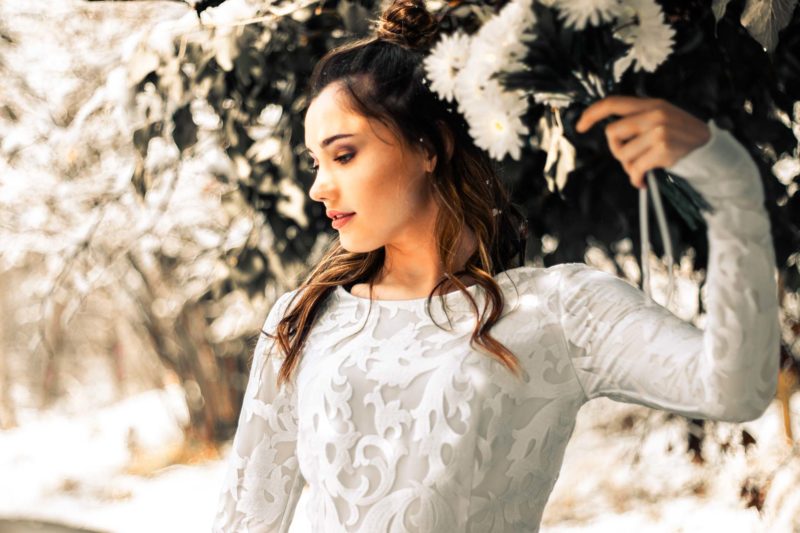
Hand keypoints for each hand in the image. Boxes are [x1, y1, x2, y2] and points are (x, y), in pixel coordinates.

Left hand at [575, 96, 710, 188]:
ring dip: (629, 167)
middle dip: (615, 150)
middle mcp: (654, 114)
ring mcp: (659, 131)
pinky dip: (636, 179)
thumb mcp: (660, 117)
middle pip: (612, 133)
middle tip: (628, 158)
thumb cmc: (678, 135)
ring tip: (642, 168)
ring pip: (623, 154)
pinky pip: (635, 169)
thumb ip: (637, 119)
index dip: (592, 113)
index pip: (613, 103)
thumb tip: (610, 133)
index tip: (579, 126)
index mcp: (650, 104)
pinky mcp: (663, 149)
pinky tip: (643, 181)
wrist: (707, 147)